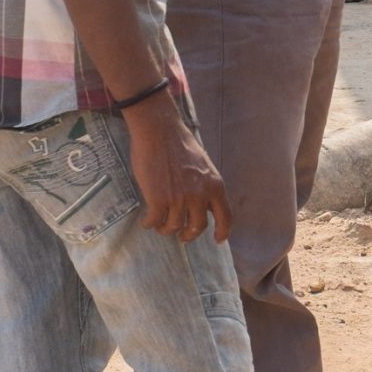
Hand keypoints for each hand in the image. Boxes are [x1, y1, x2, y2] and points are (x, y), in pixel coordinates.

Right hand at [124, 100, 233, 241]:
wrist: (159, 131)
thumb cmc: (179, 144)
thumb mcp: (203, 166)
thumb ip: (205, 185)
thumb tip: (201, 204)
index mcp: (215, 186)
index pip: (226, 217)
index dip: (222, 231)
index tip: (217, 240)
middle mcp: (200, 195)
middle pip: (197, 227)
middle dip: (189, 235)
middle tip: (182, 236)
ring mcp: (179, 199)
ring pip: (174, 227)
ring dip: (166, 229)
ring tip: (160, 225)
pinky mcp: (158, 200)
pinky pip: (155, 221)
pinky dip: (149, 224)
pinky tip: (146, 222)